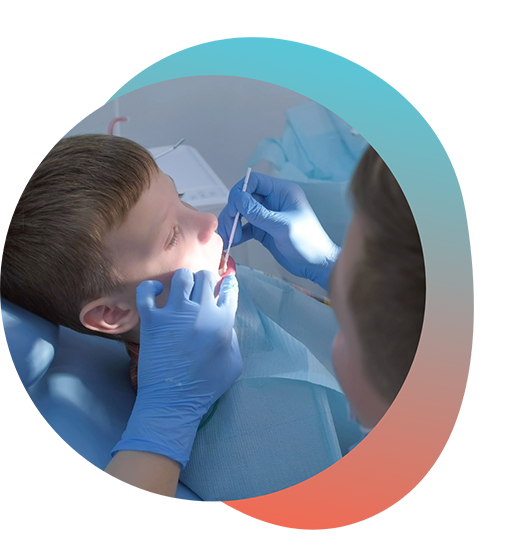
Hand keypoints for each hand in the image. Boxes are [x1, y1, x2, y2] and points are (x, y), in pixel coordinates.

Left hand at [111, 269, 241, 468]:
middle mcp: (200, 312)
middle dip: (205, 280)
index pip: (229, 291)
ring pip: (181, 277)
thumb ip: (233, 338)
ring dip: (183, 280)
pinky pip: (147, 291)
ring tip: (181, 290)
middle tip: (201, 289)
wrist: (173, 401)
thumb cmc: (206, 386)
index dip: (228, 285)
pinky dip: (151, 288)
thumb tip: (224, 321)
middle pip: (205, 277)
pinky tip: (156, 293)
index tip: (224, 285)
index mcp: (223, 323)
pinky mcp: (152, 320)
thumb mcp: (234, 364)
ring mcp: (174, 314)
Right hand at [217, 173, 339, 289]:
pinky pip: (245, 227)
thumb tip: (237, 198)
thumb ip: (259, 213)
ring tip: (229, 238)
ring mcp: (267, 215)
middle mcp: (273, 201)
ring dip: (233, 223)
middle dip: (233, 211)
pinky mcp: (264, 230)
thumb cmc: (307, 243)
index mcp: (282, 192)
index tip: (233, 208)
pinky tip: (233, 242)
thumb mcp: (282, 226)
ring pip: (242, 213)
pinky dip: (237, 233)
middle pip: (245, 198)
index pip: (254, 182)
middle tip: (228, 228)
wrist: (316, 265)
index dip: (240, 192)